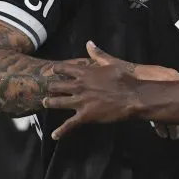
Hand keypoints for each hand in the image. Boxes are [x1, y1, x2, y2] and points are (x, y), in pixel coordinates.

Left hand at [44, 41, 178, 139]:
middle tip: (47, 88)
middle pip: (57, 86)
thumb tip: (89, 43)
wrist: (133, 97)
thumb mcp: (112, 62)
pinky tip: (54, 135)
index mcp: (85, 72)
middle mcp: (79, 86)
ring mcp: (80, 101)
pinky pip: (69, 124)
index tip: (53, 70)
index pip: (64, 69)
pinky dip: (61, 131)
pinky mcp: (85, 115)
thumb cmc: (125, 79)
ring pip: (58, 103)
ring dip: (50, 103)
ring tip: (45, 103)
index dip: (56, 69)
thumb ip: (98, 54)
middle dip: (51, 87)